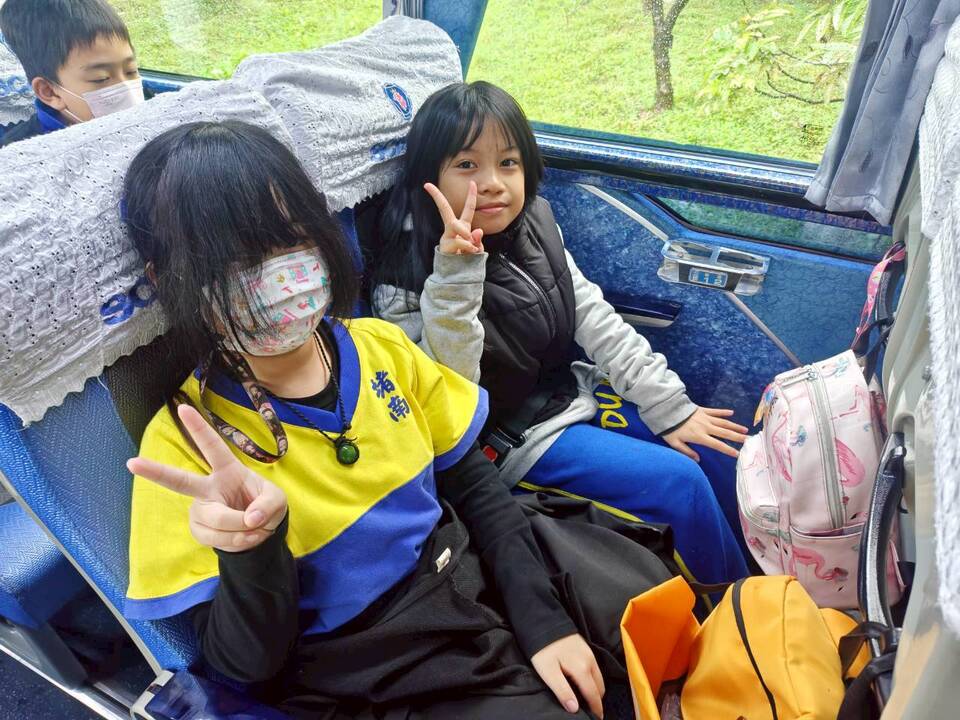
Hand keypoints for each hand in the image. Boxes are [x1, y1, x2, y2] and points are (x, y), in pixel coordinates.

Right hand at [127, 404, 287, 552]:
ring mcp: (200, 509)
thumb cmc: (264, 505)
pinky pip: (217, 540)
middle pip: (179, 481)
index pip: (212, 446)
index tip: (182, 408)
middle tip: (131, 462)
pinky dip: (238, 542)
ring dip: (243, 529)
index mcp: (227, 470)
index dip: (199, 428)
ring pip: (217, 520)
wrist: (258, 531)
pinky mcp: (198, 530)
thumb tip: (250, 519)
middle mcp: (207, 487)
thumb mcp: (277, 500)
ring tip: (255, 527)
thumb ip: (269, 505)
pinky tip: (244, 537)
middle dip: (154, 471)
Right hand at [424, 180, 484, 255]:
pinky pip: (459, 242)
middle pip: (444, 209)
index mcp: (463, 227)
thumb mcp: (476, 249)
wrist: (456, 278)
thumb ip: (477, 240)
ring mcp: (447, 237)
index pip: (468, 209)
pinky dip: (468, 247)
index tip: (472, 182)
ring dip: (464, 233)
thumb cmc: (466, 261)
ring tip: (471, 246)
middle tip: (427, 185)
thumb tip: (478, 231)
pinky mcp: (445, 246)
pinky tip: (470, 252)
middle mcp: (452, 229)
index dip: (471, 195)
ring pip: (455, 225)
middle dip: (437, 197)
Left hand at [531, 634, 604, 717]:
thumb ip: (562, 691)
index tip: (596, 719)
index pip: (593, 695)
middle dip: (597, 700)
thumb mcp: (548, 672)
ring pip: (598, 677)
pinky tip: (583, 681)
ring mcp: (589, 653)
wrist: (543, 621)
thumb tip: (575, 709)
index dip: (596, 709)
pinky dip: (593, 678)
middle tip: (590, 710)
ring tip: (587, 698)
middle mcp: (590, 661)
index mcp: (582, 669)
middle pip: (600, 687)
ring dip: (596, 689)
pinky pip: (595, 668)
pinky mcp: (586, 647)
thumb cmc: (543, 649)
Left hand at [662, 406, 748, 462]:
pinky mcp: (703, 410)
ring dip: (735, 426)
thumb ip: (687, 452)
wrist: (667, 410)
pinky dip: (723, 412)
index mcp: (700, 436)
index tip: (738, 454)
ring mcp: (705, 417)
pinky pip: (715, 411)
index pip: (717, 445)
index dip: (728, 450)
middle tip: (748, 440)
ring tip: (745, 429)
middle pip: (725, 432)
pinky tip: (731, 412)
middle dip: (737, 437)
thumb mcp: (675, 443)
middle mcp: (706, 427)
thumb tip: (698, 460)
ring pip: (723, 422)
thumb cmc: (670, 428)